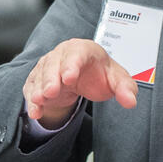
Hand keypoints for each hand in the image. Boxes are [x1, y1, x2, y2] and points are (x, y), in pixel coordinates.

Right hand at [22, 39, 137, 128]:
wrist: (85, 77)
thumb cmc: (100, 75)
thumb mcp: (117, 80)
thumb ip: (125, 89)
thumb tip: (130, 101)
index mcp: (83, 49)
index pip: (76, 53)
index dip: (71, 64)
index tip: (69, 78)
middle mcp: (62, 54)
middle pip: (53, 63)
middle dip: (51, 78)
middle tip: (51, 92)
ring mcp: (47, 66)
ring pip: (40, 75)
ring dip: (39, 89)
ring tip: (39, 101)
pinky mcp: (38, 80)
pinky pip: (32, 88)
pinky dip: (32, 100)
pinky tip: (35, 112)